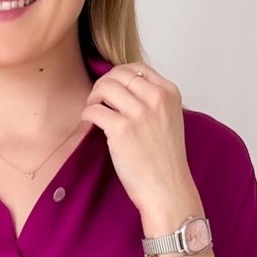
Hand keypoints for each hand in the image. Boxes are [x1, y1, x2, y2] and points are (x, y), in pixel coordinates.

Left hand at [79, 61, 199, 229]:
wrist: (167, 189)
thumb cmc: (165, 161)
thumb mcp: (169, 120)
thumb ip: (153, 101)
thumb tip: (122, 88)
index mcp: (169, 93)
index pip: (138, 68)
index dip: (118, 74)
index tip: (111, 86)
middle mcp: (155, 98)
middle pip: (118, 75)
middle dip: (103, 83)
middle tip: (97, 97)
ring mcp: (138, 113)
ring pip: (105, 87)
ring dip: (93, 96)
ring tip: (92, 108)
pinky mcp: (121, 129)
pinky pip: (94, 109)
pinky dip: (87, 113)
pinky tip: (89, 120)